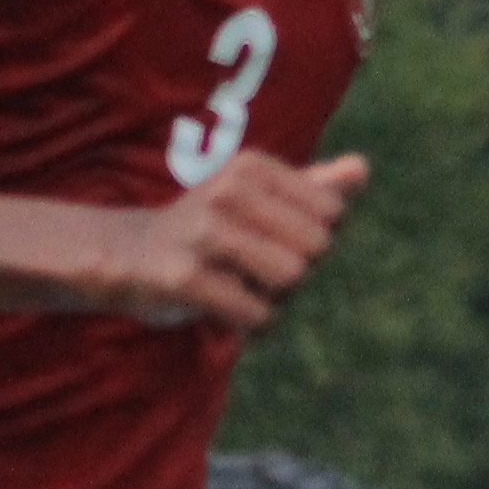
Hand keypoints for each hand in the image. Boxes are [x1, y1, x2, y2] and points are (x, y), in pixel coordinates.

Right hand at [96, 152, 369, 334]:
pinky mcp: (186, 278)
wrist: (126, 254)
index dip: (313, 240)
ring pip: (292, 278)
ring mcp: (204, 234)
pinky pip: (257, 313)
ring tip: (241, 286)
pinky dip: (252, 322)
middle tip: (255, 269)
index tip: (274, 240)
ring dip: (276, 297)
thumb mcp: (257, 197)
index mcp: (251, 166)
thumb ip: (313, 186)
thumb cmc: (208, 227)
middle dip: (298, 271)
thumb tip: (362, 169)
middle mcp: (228, 191)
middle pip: (317, 248)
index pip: (331, 214)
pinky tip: (225, 308)